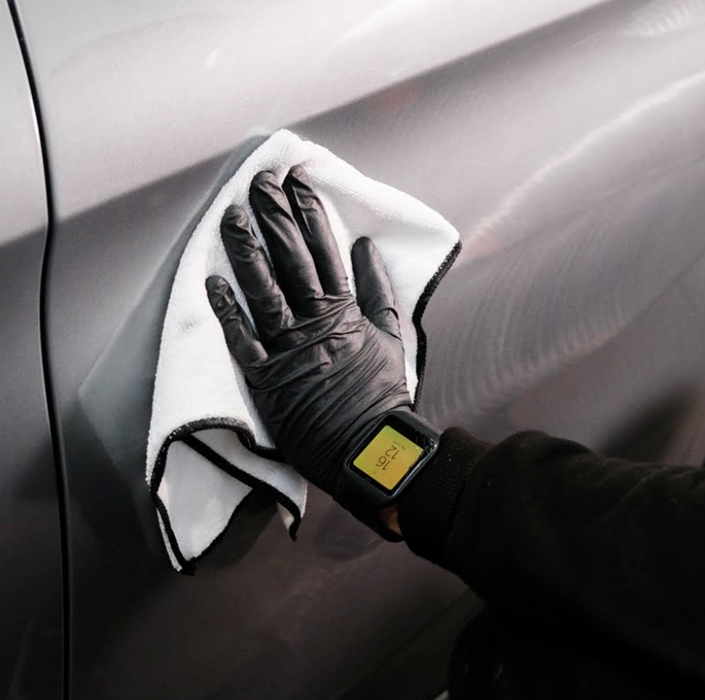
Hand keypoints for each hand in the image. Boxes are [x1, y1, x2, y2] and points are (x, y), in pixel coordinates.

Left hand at [206, 166, 410, 509]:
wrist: (369, 448)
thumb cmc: (381, 394)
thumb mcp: (391, 335)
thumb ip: (378, 289)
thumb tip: (365, 248)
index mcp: (344, 311)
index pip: (323, 251)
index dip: (308, 213)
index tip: (296, 182)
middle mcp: (313, 322)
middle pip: (289, 260)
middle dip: (274, 216)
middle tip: (259, 181)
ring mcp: (287, 349)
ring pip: (262, 290)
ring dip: (245, 252)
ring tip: (230, 216)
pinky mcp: (266, 379)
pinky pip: (242, 340)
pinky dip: (226, 312)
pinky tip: (212, 282)